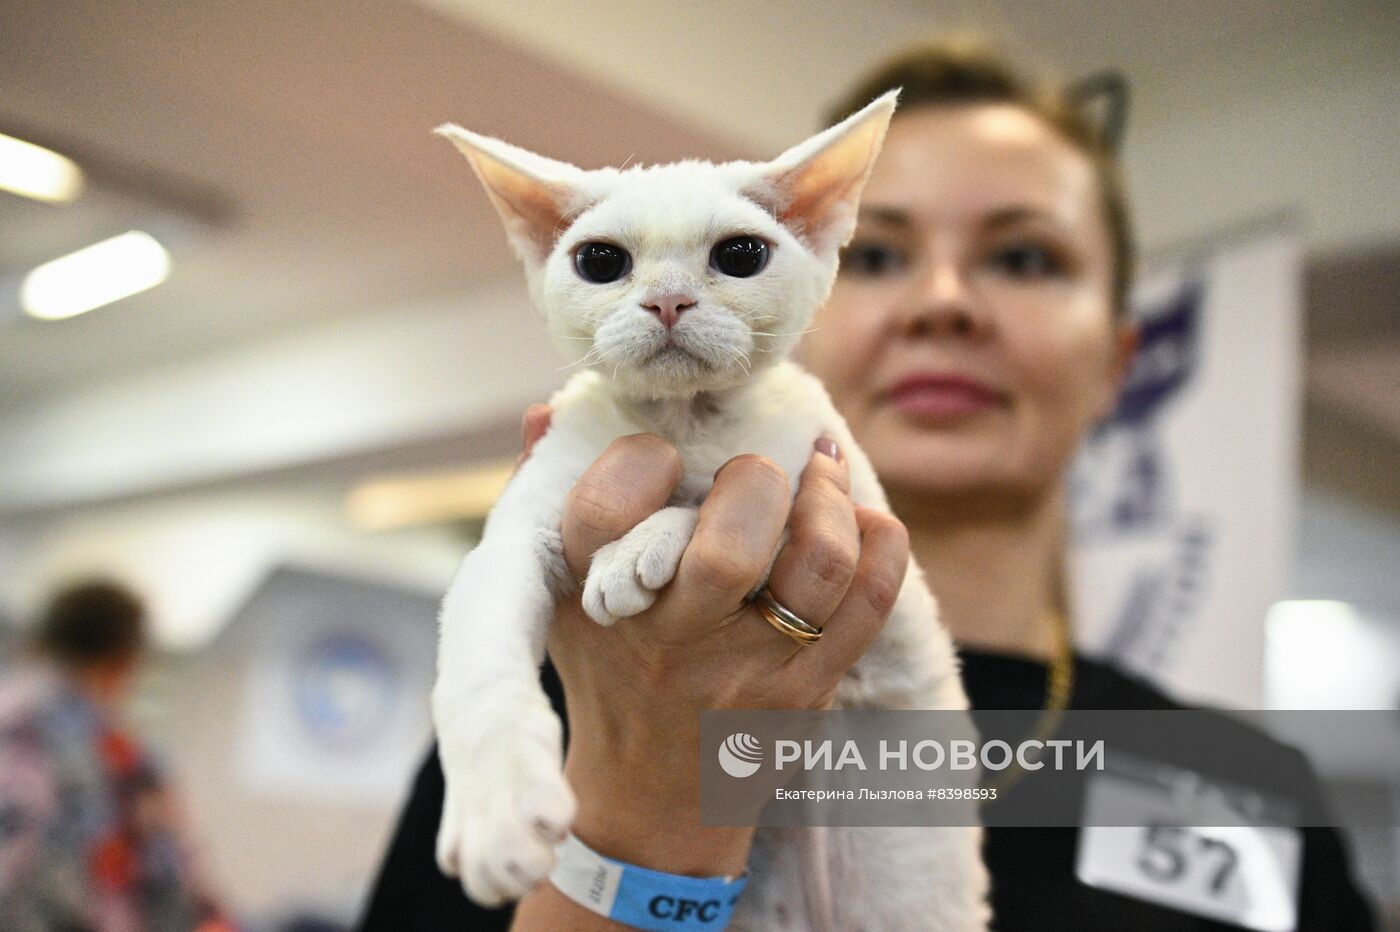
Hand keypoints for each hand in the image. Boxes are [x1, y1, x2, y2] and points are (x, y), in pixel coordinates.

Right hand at [516, 406, 909, 876]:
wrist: (653, 801)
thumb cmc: (610, 673)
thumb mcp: (560, 597)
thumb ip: (550, 500)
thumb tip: (545, 411)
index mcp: (600, 603)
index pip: (605, 514)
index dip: (636, 463)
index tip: (661, 454)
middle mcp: (673, 639)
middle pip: (730, 548)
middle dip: (755, 480)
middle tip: (757, 470)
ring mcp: (749, 670)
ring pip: (820, 565)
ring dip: (830, 501)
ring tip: (821, 474)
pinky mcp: (809, 691)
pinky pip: (871, 601)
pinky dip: (880, 541)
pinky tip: (860, 520)